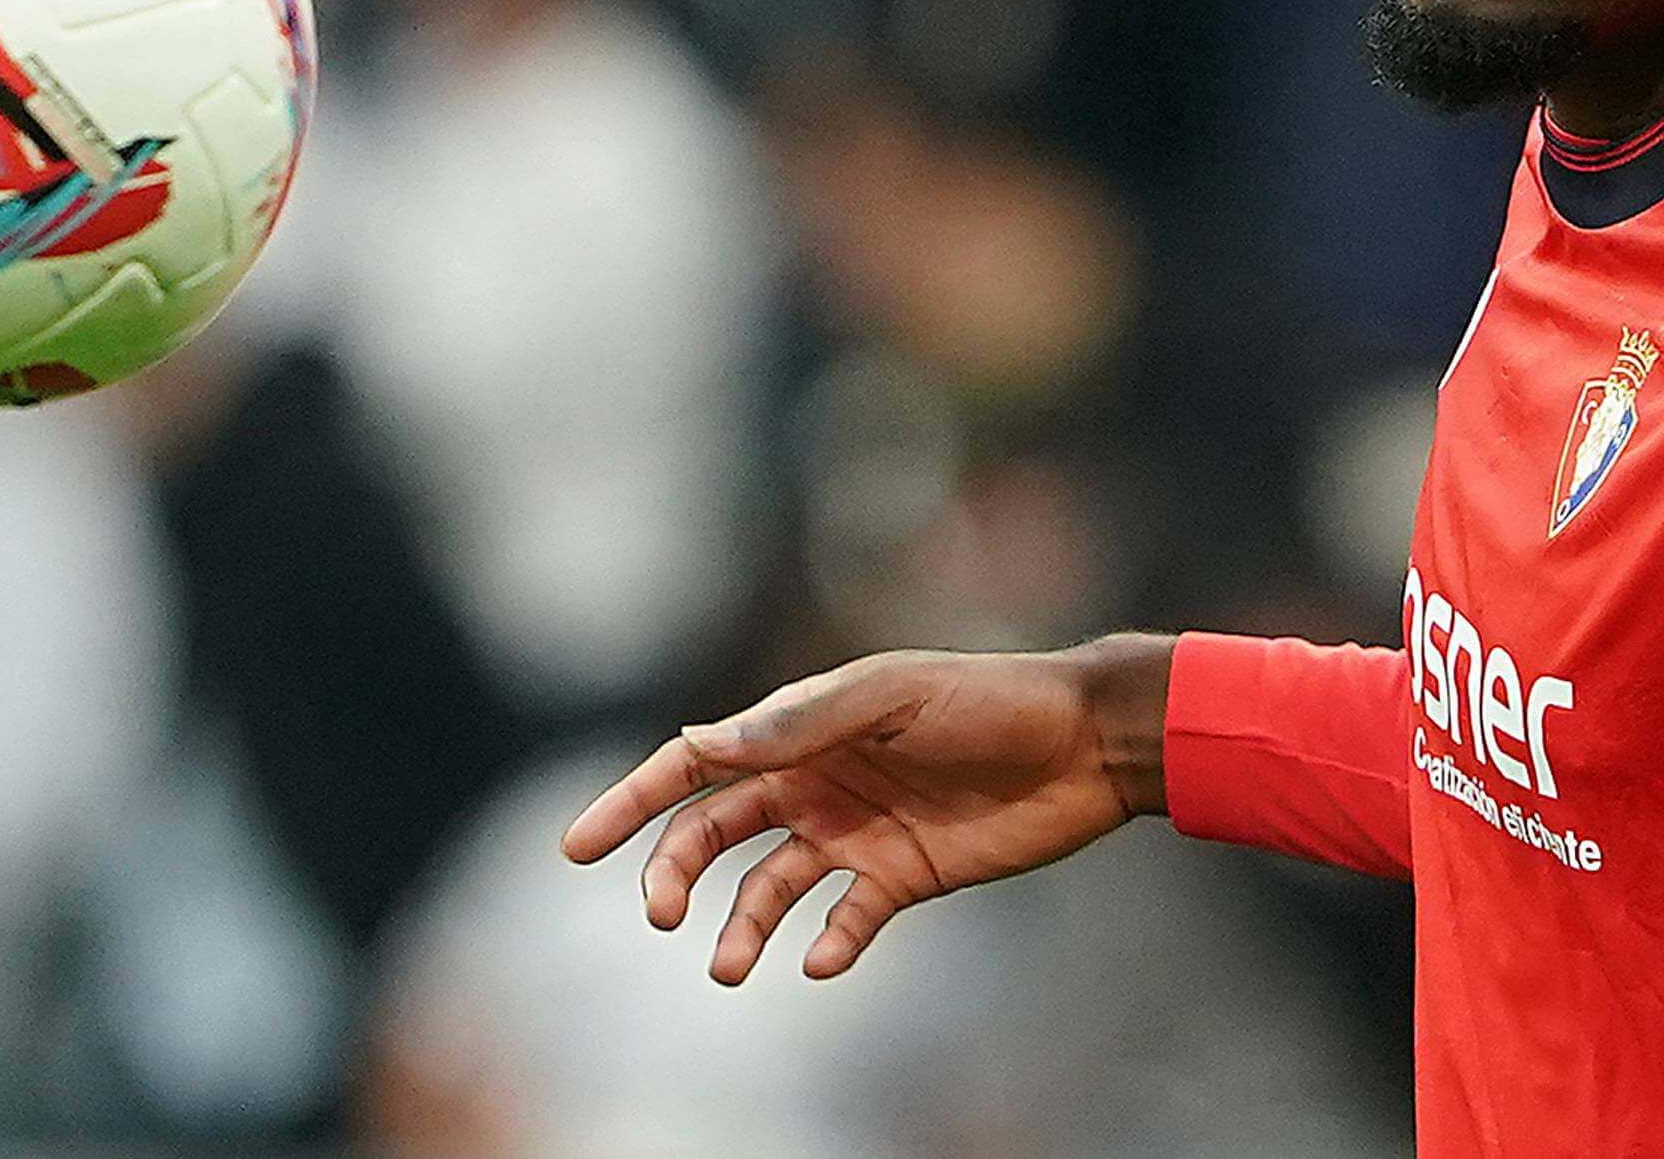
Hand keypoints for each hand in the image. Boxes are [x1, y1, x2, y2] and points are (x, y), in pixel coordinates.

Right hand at [560, 634, 1174, 983]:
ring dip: (740, 926)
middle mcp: (818, 780)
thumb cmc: (989, 701)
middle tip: (659, 914)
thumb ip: (802, 722)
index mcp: (804, 728)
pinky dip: (823, 944)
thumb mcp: (893, 695)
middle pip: (716, 832)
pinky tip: (818, 960)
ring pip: (769, 887)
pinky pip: (844, 921)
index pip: (698, 763)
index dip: (634, 800)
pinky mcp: (903, 876)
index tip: (578, 846)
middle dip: (673, 871)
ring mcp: (857, 830)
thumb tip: (706, 745)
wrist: (1084, 743)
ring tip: (728, 967)